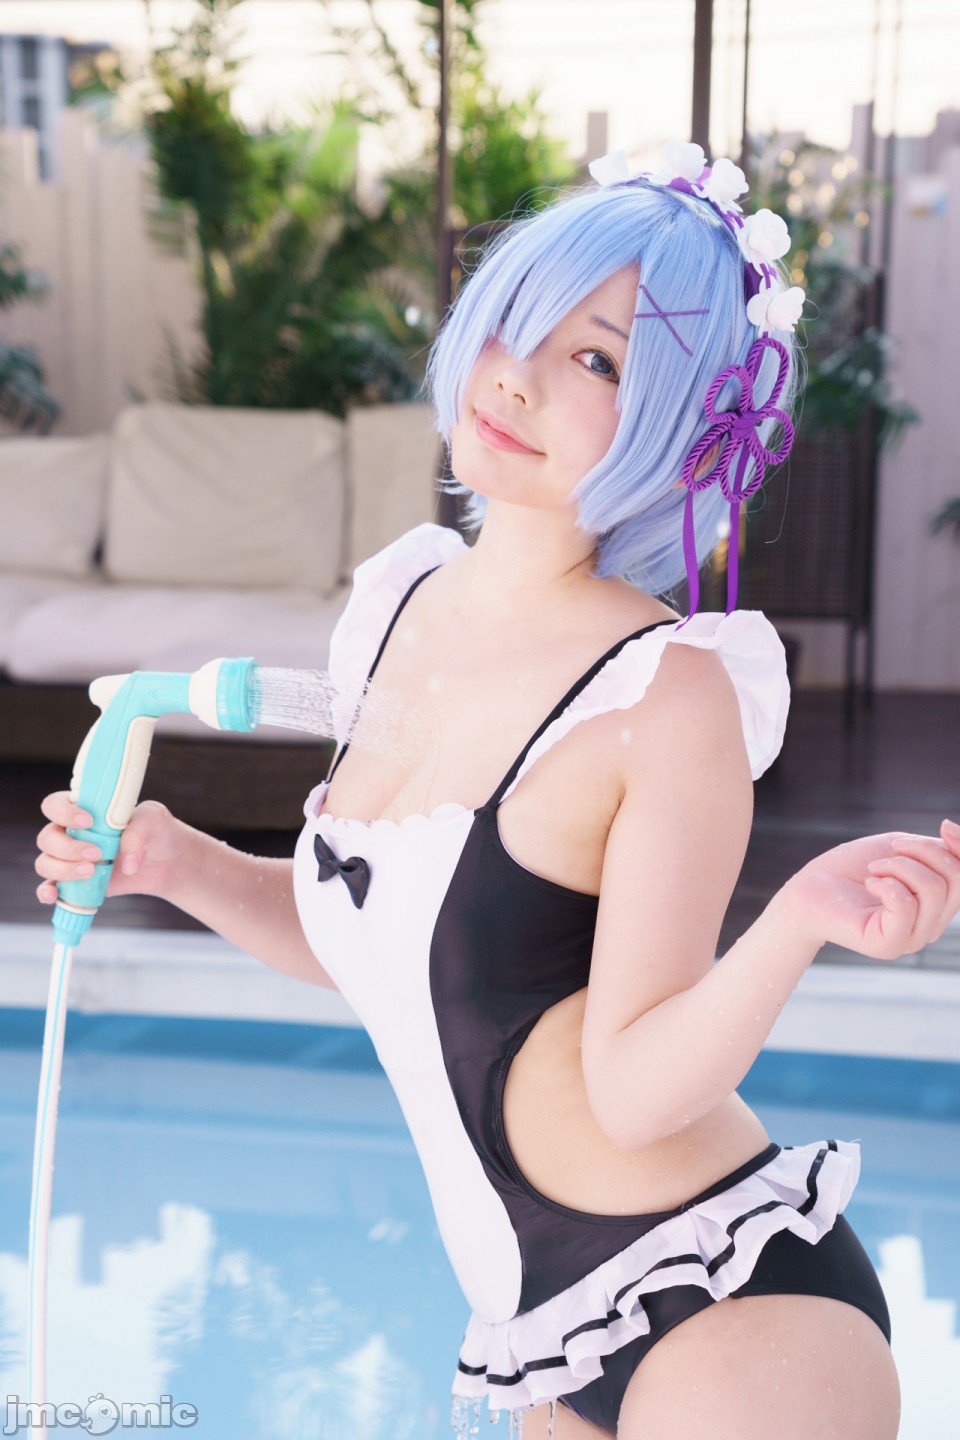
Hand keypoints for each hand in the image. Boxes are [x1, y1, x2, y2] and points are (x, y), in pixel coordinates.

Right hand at [35, 792, 187, 906]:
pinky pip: (49, 888)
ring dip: (62, 869)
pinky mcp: (75, 883)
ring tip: (91, 872)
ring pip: (45, 863)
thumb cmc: (157, 832)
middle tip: (97, 853)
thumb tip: (126, 863)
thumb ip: (138, 831)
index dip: (62, 812)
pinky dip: (46, 892)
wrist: (168, 862)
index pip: (54, 805)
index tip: (87, 821)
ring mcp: (71, 859)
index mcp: (85, 809)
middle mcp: (71, 833)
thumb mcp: (154, 820)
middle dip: (68, 848)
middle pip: (47, 838)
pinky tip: (54, 895)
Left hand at [777, 818, 959, 960]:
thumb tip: (952, 831)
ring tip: (874, 869)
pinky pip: (905, 907)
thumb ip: (934, 849)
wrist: (809, 889)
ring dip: (899, 866)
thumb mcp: (900, 850)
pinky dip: (887, 884)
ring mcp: (911, 939)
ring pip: (933, 891)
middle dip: (923, 851)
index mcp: (938, 905)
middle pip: (955, 880)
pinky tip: (870, 883)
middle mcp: (930, 926)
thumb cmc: (852, 869)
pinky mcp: (888, 945)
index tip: (943, 826)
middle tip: (891, 849)